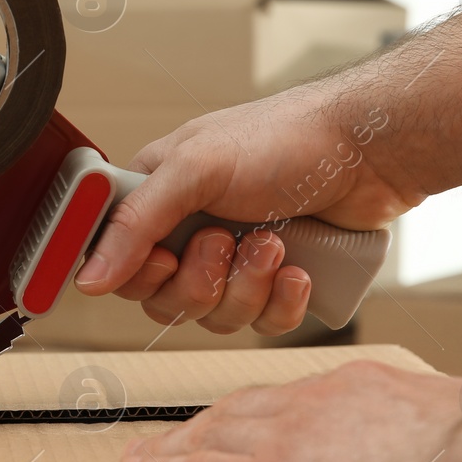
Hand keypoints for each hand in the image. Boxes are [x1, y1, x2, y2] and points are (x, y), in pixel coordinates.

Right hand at [76, 86, 416, 334]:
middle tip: (226, 242)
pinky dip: (281, 302)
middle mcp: (191, 229)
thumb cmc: (287, 138)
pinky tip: (298, 269)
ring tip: (273, 243)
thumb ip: (136, 222)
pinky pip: (261, 323)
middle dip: (201, 281)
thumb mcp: (197, 169)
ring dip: (246, 287)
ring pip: (213, 316)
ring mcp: (235, 259)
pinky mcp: (277, 281)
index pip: (118, 260)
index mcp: (159, 196)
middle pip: (164, 299)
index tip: (165, 258)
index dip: (137, 273)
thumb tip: (89, 277)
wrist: (372, 151)